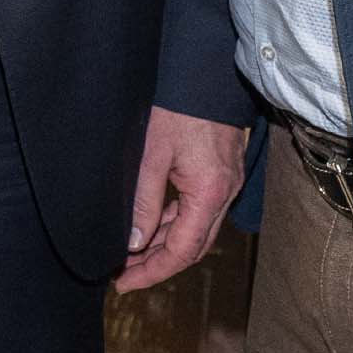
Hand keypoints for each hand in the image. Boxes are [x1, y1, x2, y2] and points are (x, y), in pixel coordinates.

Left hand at [116, 106, 244, 293]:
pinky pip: (200, 210)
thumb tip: (134, 242)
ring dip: (166, 245)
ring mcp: (227, 183)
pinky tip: (153, 225)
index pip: (182, 251)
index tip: (125, 283)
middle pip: (193, 247)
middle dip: (158, 264)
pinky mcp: (222, 173)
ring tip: (132, 253)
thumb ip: (143, 202)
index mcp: (209, 192)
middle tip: (124, 274)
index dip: (153, 272)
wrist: (204, 70)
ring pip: (197, 230)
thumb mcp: (151, 154)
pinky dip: (176, 223)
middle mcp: (225, 193)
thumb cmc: (179, 105)